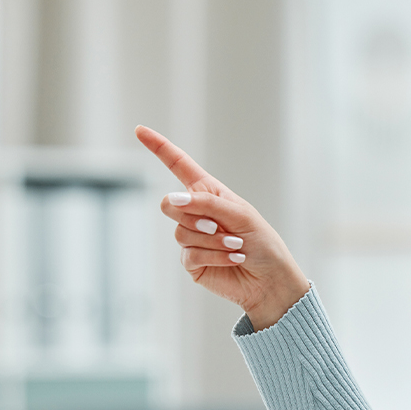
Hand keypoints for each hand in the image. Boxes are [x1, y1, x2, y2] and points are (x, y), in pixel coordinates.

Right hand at [135, 125, 309, 330]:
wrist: (270, 279)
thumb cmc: (262, 242)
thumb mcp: (240, 214)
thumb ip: (206, 203)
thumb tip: (172, 199)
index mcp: (208, 192)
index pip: (178, 165)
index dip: (159, 147)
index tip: (140, 130)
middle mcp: (196, 212)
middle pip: (169, 204)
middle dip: (191, 215)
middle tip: (218, 226)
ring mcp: (191, 238)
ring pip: (180, 232)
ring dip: (211, 240)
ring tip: (235, 246)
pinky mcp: (191, 262)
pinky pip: (189, 254)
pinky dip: (214, 255)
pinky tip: (233, 259)